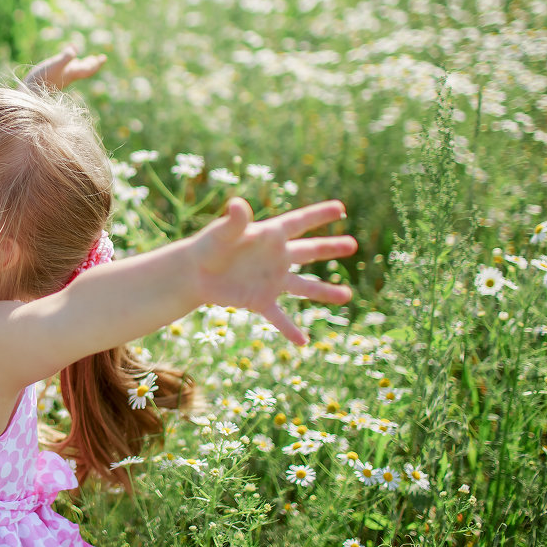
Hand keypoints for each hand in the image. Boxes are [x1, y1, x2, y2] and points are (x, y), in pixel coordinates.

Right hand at [23, 45, 106, 90]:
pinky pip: (65, 68)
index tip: (103, 58)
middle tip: (100, 58)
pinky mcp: (53, 77)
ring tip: (86, 58)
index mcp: (72, 73)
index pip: (87, 69)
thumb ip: (65, 58)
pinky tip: (65, 58)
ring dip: (82, 63)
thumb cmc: (42, 79)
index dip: (96, 64)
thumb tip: (74, 49)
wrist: (30, 92)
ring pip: (75, 69)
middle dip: (92, 64)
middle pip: (84, 70)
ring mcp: (61, 77)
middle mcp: (68, 75)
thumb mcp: (54, 65)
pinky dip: (69, 62)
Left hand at [187, 198, 357, 344]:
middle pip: (308, 251)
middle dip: (330, 247)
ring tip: (347, 296)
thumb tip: (238, 204)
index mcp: (269, 236)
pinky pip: (279, 317)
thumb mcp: (221, 233)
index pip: (299, 222)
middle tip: (352, 244)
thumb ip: (234, 221)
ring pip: (303, 286)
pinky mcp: (260, 300)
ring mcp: (271, 280)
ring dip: (325, 292)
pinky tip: (303, 342)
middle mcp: (275, 257)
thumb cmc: (207, 247)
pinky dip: (290, 329)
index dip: (319, 215)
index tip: (340, 208)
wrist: (193, 273)